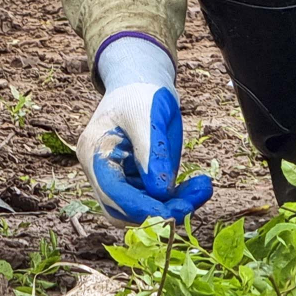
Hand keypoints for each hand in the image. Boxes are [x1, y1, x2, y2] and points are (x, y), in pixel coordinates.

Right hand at [76, 35, 212, 221]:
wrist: (142, 83)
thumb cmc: (141, 93)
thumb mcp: (149, 115)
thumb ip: (153, 154)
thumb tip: (160, 193)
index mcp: (94, 151)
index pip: (112, 192)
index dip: (141, 208)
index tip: (173, 212)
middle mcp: (99, 170)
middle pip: (121, 210)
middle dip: (157, 212)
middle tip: (192, 202)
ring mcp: (116, 178)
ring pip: (139, 210)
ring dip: (170, 207)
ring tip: (200, 189)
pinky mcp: (134, 182)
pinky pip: (152, 201)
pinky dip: (174, 199)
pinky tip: (197, 187)